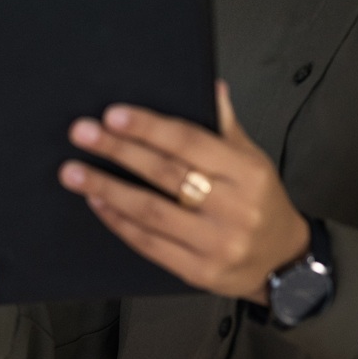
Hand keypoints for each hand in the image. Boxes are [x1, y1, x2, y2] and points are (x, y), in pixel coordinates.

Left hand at [59, 82, 308, 302]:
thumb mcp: (254, 159)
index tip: (113, 115)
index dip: (149, 127)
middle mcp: (233, 207)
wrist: (283, 262)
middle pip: (165, 174)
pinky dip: (119, 222)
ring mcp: (215, 243)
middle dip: (118, 151)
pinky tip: (98, 203)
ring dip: (107, 189)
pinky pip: (150, 244)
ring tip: (74, 172)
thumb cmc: (262, 203)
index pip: (190, 142)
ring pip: (152, 212)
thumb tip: (211, 87)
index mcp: (246, 172)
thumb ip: (227, 126)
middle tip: (82, 133)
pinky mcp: (198, 271)